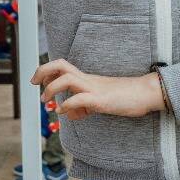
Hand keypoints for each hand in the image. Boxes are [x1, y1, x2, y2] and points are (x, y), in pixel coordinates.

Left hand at [32, 59, 162, 119]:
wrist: (145, 94)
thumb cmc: (124, 97)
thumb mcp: (97, 103)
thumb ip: (82, 107)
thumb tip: (68, 113)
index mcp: (86, 78)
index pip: (62, 66)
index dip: (46, 71)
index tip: (38, 81)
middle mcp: (88, 80)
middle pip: (60, 65)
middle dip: (42, 71)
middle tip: (34, 83)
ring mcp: (94, 88)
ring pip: (67, 78)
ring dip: (51, 88)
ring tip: (46, 101)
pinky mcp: (101, 100)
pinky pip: (80, 98)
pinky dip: (67, 105)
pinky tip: (64, 111)